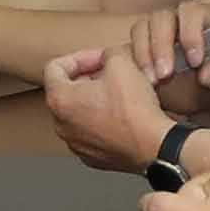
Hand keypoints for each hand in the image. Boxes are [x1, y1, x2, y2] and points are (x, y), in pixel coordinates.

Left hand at [41, 39, 167, 170]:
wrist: (154, 146)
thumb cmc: (135, 110)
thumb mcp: (121, 62)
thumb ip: (107, 53)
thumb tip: (108, 57)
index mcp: (59, 100)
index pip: (55, 67)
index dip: (79, 57)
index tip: (98, 59)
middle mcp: (61, 125)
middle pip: (66, 91)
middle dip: (88, 77)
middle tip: (111, 74)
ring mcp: (75, 143)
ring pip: (79, 112)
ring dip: (96, 100)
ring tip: (119, 94)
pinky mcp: (92, 157)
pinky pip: (92, 132)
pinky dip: (103, 121)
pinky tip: (123, 116)